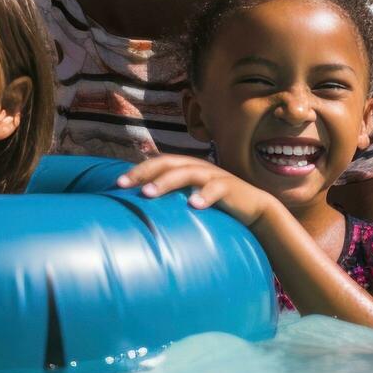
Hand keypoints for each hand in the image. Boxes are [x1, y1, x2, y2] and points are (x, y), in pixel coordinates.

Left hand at [119, 155, 278, 226]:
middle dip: (145, 172)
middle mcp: (198, 167)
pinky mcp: (230, 188)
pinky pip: (217, 188)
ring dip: (167, 182)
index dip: (138, 170)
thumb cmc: (217, 205)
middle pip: (168, 163)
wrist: (254, 208)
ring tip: (150, 193)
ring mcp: (214, 176)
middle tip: (125, 185)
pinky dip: (205, 195)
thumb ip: (173, 198)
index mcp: (187, 167)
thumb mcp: (192, 197)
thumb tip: (143, 209)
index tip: (117, 184)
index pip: (158, 163)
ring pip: (188, 172)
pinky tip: (194, 205)